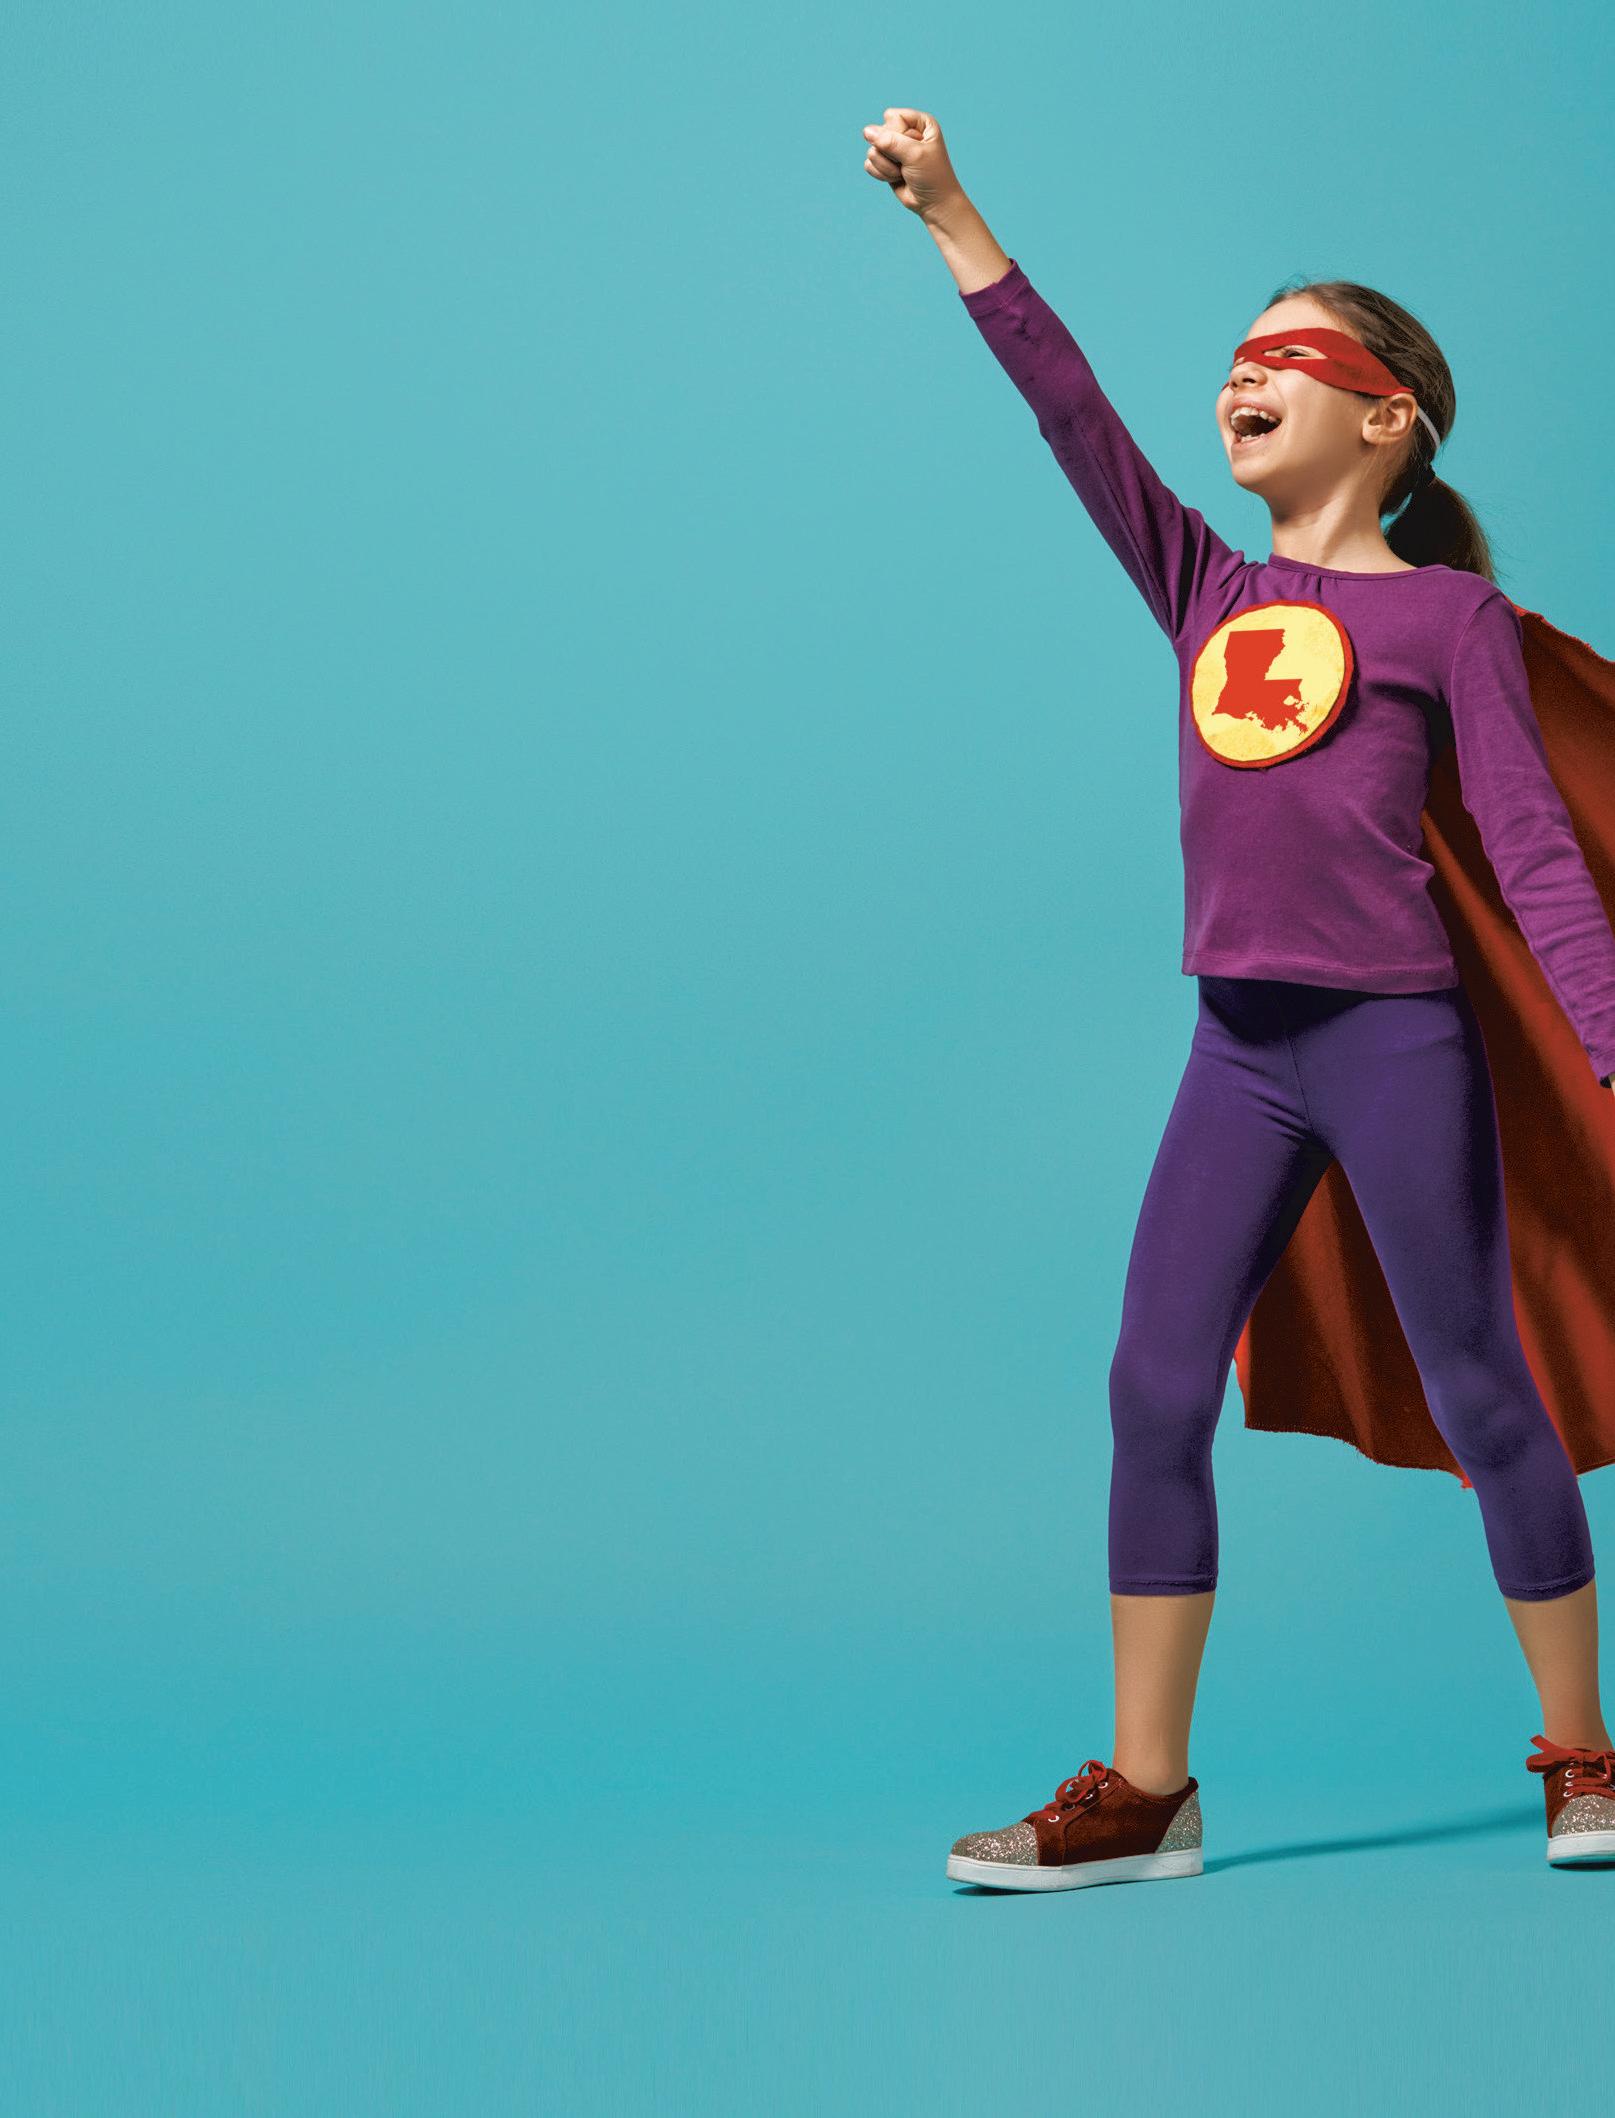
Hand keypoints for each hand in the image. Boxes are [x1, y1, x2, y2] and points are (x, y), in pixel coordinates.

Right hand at [860, 107, 964, 221]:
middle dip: (891, 154)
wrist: (933, 204)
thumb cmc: (932, 176)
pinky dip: (881, 174)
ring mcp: (894, 148)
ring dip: (887, 167)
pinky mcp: (885, 163)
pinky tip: (896, 178)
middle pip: (880, 133)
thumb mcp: (914, 154)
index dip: (897, 134)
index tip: (912, 148)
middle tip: (908, 164)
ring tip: (903, 173)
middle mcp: (906, 131)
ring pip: (873, 150)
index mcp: (919, 122)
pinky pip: (869, 164)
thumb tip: (866, 131)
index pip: (893, 117)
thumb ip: (890, 141)